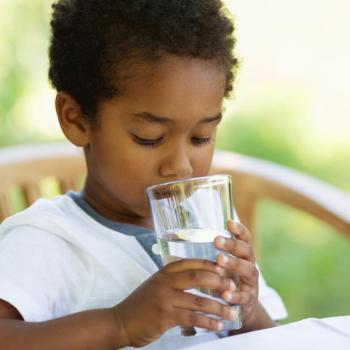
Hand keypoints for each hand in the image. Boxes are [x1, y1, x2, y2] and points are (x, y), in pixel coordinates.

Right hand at [112, 259, 236, 346]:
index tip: (225, 267)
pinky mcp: (165, 317)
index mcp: (165, 272)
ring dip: (217, 306)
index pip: (191, 262)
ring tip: (231, 312)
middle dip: (218, 281)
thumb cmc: (142, 302)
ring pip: (198, 299)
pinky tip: (217, 325)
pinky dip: (207, 322)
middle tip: (232, 287)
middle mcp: (165, 281)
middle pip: (197, 276)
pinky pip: (192, 318)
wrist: (121, 320)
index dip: (210, 264)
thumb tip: (199, 276)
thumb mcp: (157, 284)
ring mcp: (165, 299)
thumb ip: (174, 279)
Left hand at [214, 220, 258, 329]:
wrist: (242, 306)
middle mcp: (250, 265)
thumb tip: (190, 234)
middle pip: (246, 251)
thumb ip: (216, 252)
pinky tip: (225, 294)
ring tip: (219, 260)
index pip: (245, 239)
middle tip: (216, 240)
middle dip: (232, 244)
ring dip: (234, 263)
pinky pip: (244, 297)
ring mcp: (252, 282)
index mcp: (243, 255)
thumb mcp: (224, 264)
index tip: (229, 222)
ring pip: (248, 270)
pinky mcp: (250, 299)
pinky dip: (235, 295)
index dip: (239, 230)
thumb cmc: (229, 278)